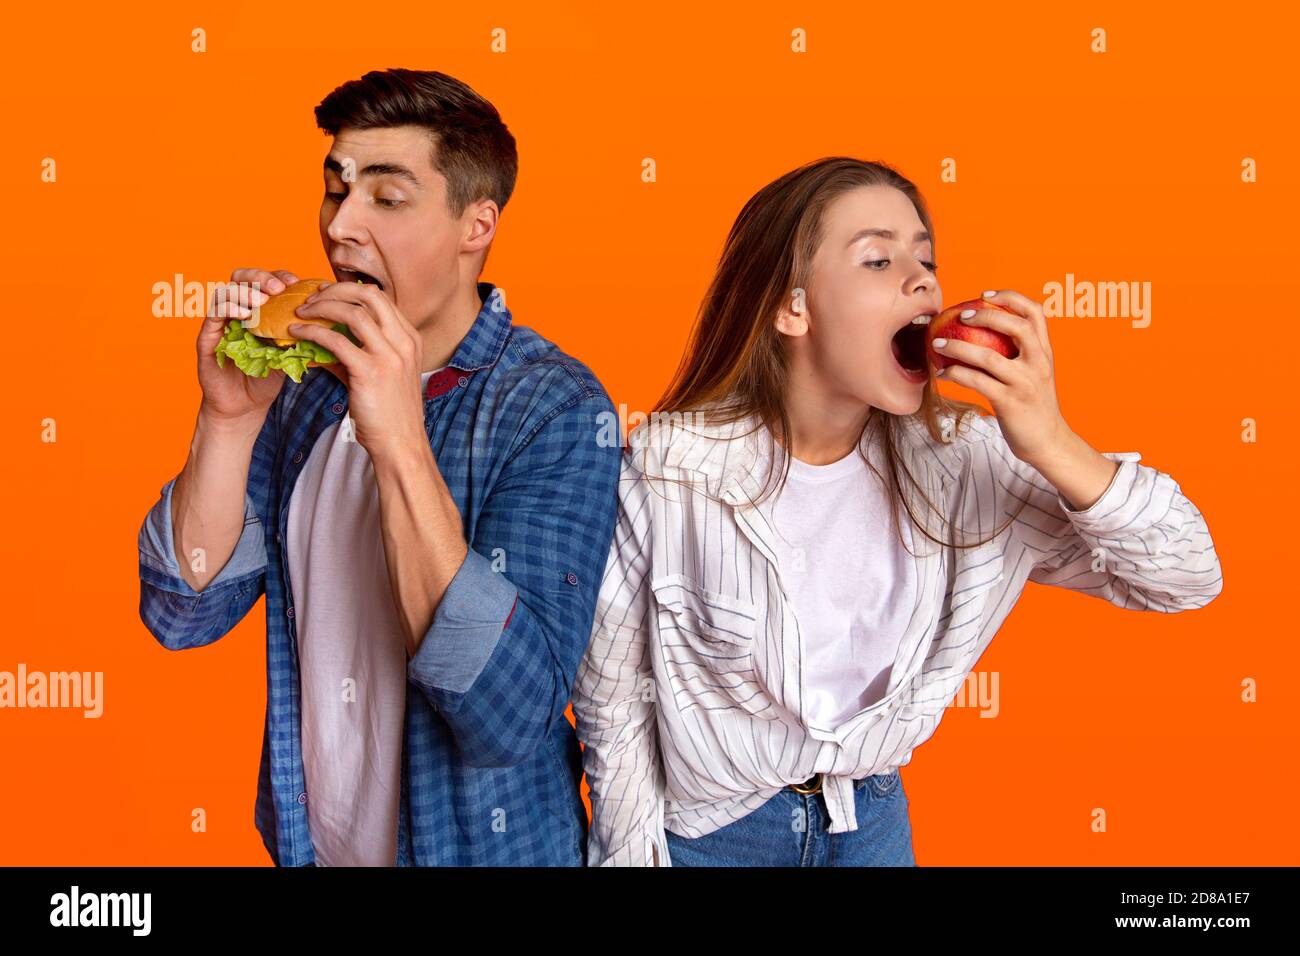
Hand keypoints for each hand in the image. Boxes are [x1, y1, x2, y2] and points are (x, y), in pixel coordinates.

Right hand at [197, 268, 297, 425]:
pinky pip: (214, 314)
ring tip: (262, 300)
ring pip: (226, 291)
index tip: (296, 283)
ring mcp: (220, 322)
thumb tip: (323, 321)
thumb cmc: (267, 378)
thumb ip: (299, 336)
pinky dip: (229, 308)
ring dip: (245, 291)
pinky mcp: (207, 337)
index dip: (279, 276)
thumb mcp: (289, 353)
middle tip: (279, 288)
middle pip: (242, 276)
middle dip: (261, 277)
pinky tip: (245, 314)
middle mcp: (237, 310)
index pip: (265, 281)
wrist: (245, 407)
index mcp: (258, 309)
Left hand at [287, 281, 425, 457]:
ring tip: (301, 312)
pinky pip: (336, 341)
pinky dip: (312, 332)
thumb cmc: (390, 415)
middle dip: (335, 290)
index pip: (379, 298)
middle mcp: (403, 342)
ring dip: (321, 307)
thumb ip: (356, 355)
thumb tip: (322, 343)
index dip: (349, 291)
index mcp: (409, 339)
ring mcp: (390, 356)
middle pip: (368, 295)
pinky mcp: (371, 372)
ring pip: (352, 312)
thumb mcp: (381, 376)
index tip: (326, 295)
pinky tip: (297, 333)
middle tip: (311, 298)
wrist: (401, 445)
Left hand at [933, 289, 1070, 464]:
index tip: (986, 295)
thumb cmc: (1034, 405)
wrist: (1048, 442)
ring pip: (988, 356)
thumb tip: (990, 330)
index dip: (1011, 297)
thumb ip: (1022, 352)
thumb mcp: (1035, 373)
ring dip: (958, 347)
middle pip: (1017, 326)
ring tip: (937, 344)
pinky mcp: (1010, 403)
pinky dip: (956, 374)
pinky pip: (976, 382)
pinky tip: (942, 374)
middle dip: (986, 315)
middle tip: (961, 316)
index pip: (1036, 313)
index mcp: (1045, 352)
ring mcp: (1025, 383)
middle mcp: (1039, 363)